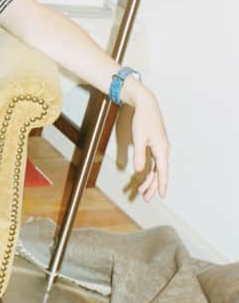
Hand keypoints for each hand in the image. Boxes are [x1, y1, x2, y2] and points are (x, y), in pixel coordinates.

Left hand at [125, 80, 168, 200]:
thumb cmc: (142, 119)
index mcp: (162, 149)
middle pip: (160, 173)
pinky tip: (143, 177)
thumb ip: (139, 155)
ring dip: (150, 180)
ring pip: (157, 169)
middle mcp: (163, 150)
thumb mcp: (139, 138)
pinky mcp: (155, 146)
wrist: (146, 104)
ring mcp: (159, 148)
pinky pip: (154, 163)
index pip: (163, 172)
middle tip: (145, 198)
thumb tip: (140, 170)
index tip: (162, 196)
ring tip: (141, 191)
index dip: (162, 185)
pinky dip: (149, 171)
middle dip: (153, 187)